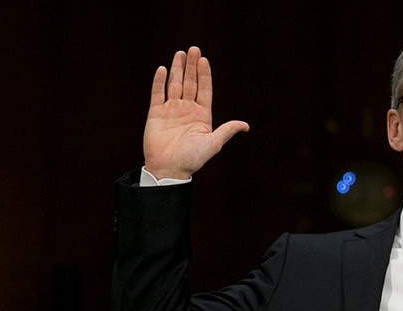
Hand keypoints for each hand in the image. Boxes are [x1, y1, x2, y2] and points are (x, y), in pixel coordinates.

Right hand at [143, 46, 248, 179]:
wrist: (169, 169)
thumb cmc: (192, 159)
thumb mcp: (213, 144)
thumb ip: (227, 131)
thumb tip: (246, 125)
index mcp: (202, 115)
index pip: (205, 90)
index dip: (205, 74)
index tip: (204, 60)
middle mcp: (187, 110)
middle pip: (190, 83)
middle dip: (191, 66)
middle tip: (193, 49)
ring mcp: (171, 110)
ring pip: (175, 84)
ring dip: (177, 69)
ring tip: (180, 54)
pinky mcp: (156, 113)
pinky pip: (157, 94)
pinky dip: (159, 82)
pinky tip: (162, 69)